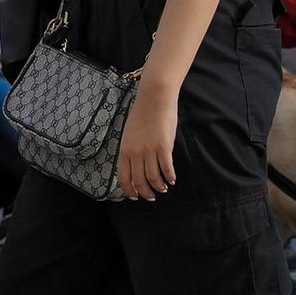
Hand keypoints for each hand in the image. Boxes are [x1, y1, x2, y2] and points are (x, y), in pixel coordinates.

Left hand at [117, 85, 177, 201]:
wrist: (154, 98)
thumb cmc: (143, 113)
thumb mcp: (129, 133)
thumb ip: (131, 150)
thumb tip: (136, 165)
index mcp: (124, 149)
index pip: (124, 177)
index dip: (129, 190)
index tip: (135, 196)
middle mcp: (135, 153)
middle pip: (139, 180)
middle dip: (145, 192)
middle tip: (151, 196)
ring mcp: (150, 150)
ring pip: (153, 177)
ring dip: (159, 186)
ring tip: (163, 188)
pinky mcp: (164, 146)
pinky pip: (166, 168)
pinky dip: (170, 176)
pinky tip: (172, 179)